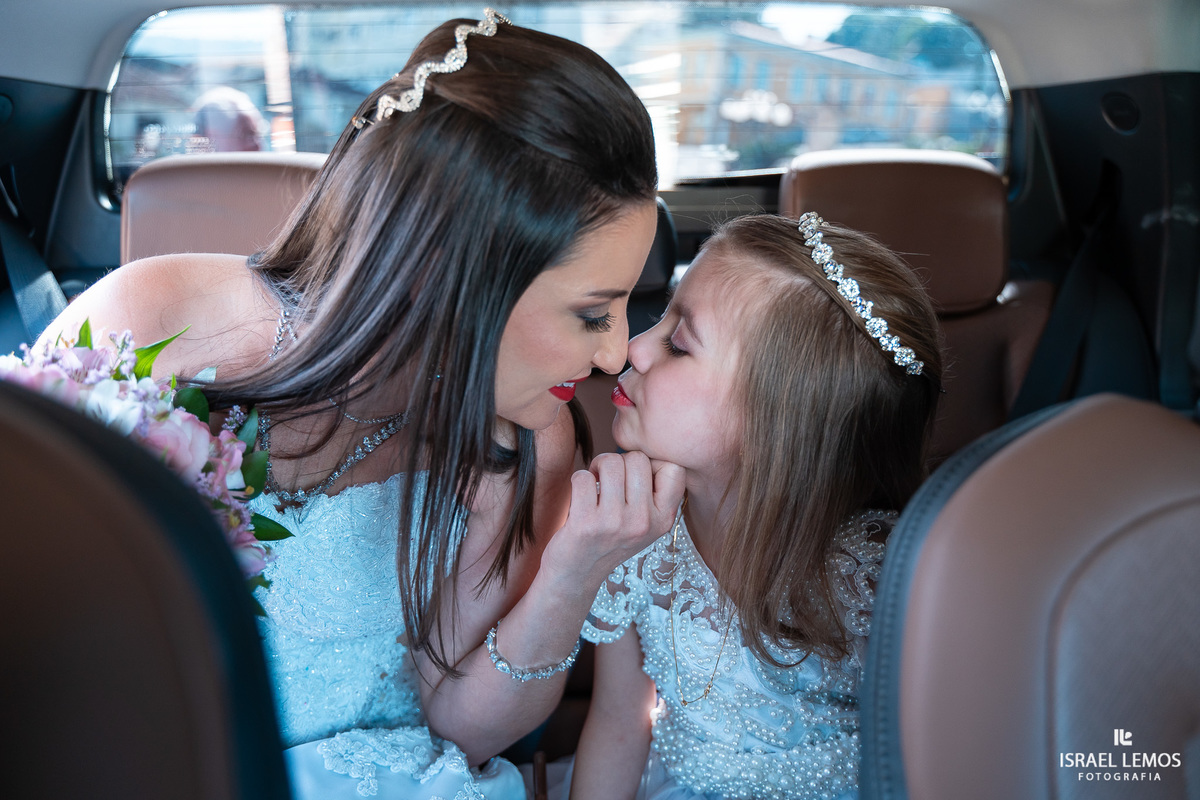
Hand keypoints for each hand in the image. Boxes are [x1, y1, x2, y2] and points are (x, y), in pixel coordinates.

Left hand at [543, 451, 684, 588]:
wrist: (578, 575)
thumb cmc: (610, 538)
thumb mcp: (645, 523)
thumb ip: (652, 491)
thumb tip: (647, 447)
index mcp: (663, 520)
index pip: (674, 468)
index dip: (652, 464)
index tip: (636, 479)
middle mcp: (644, 522)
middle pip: (637, 458)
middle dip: (619, 462)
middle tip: (609, 481)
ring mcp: (615, 523)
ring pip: (610, 461)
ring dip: (597, 467)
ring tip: (595, 485)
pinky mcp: (586, 524)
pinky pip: (583, 477)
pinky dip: (578, 481)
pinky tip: (580, 498)